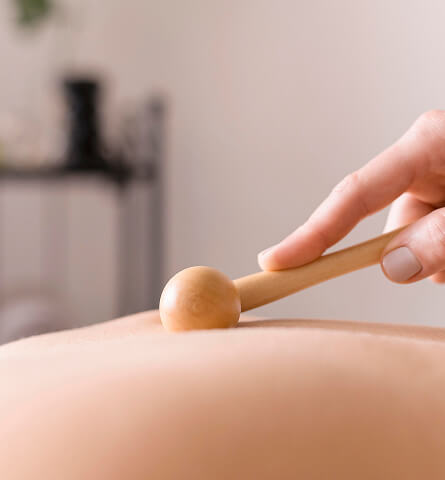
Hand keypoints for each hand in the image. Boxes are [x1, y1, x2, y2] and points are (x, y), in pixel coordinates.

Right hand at [258, 110, 444, 283]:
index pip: (352, 194)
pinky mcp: (441, 198)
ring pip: (408, 237)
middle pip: (384, 223)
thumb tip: (393, 266)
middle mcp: (421, 161)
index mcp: (426, 143)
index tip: (276, 261)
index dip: (312, 233)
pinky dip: (439, 255)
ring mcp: (433, 180)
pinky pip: (424, 239)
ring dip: (432, 258)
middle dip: (402, 253)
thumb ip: (439, 237)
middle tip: (439, 265)